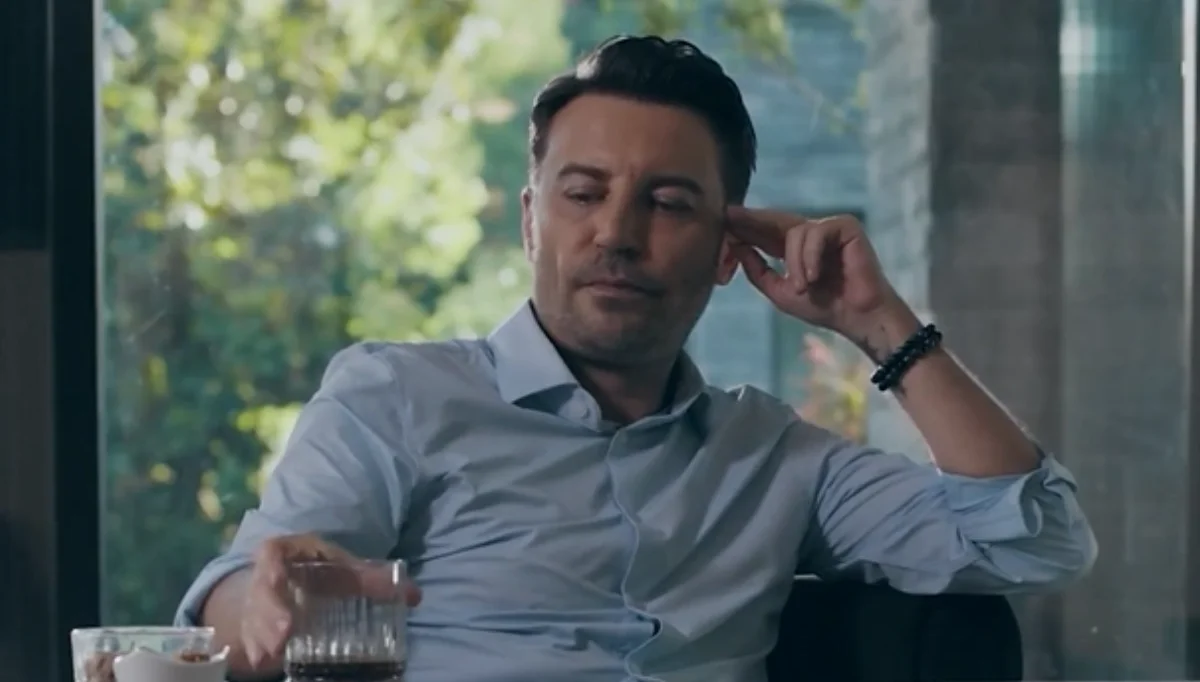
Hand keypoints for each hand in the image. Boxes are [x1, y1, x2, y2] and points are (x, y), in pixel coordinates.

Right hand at [240, 534, 421, 668]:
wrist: (288, 582)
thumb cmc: (321, 572)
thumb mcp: (345, 572)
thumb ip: (376, 582)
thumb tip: (415, 596)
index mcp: (288, 552)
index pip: (273, 551)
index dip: (270, 564)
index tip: (274, 577)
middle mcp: (266, 574)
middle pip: (262, 590)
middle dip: (270, 612)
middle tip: (284, 633)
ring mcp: (254, 600)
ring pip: (253, 615)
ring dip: (262, 634)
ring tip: (272, 653)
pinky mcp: (251, 622)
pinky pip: (247, 635)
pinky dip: (254, 648)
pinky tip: (261, 661)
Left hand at [725, 207, 904, 341]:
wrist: (858, 317)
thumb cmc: (824, 307)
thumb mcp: (781, 292)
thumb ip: (758, 270)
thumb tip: (736, 246)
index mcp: (794, 249)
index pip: (765, 233)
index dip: (744, 227)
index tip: (722, 220)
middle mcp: (810, 235)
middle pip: (775, 221)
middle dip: (752, 220)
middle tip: (730, 214)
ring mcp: (828, 228)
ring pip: (795, 232)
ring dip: (795, 263)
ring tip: (803, 287)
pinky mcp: (846, 226)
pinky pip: (816, 234)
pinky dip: (811, 257)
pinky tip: (815, 277)